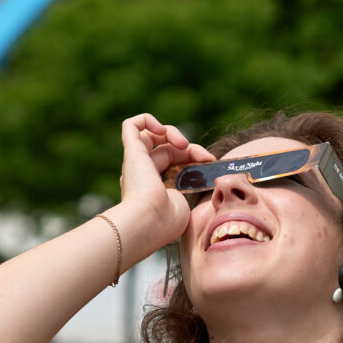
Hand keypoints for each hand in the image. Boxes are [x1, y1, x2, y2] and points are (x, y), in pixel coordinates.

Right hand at [118, 112, 212, 245]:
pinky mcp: (132, 152)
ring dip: (172, 132)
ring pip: (152, 135)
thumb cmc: (168, 221)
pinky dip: (148, 120)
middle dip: (190, 149)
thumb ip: (191, 192)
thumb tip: (209, 182)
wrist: (149, 221)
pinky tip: (162, 130)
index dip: (194, 159)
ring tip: (183, 143)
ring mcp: (136, 163)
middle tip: (205, 157)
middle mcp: (142, 174)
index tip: (210, 163)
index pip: (174, 164)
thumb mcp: (186, 205)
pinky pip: (132, 125)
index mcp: (154, 189)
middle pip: (167, 150)